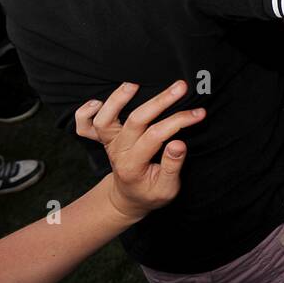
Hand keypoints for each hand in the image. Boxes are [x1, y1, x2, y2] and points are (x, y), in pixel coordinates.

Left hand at [74, 80, 203, 221]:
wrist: (128, 199)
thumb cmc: (150, 193)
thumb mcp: (167, 189)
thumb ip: (172, 166)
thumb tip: (178, 142)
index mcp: (133, 165)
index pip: (157, 136)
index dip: (179, 121)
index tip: (199, 113)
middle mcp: (119, 151)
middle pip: (136, 120)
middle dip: (160, 101)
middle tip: (181, 86)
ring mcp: (109, 144)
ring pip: (104, 119)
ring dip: (116, 100)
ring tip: (134, 83)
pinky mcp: (105, 138)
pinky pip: (85, 125)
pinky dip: (85, 112)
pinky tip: (98, 100)